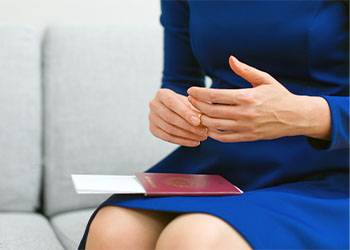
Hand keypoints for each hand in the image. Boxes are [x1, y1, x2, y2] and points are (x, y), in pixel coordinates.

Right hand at [149, 88, 207, 146]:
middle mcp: (153, 104)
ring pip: (169, 129)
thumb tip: (204, 117)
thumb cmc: (186, 104)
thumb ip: (196, 106)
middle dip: (189, 126)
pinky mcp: (153, 129)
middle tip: (204, 132)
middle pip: (170, 118)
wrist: (175, 109)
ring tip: (202, 137)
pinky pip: (167, 138)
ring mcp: (151, 118)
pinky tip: (194, 142)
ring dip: (187, 135)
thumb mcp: (191, 101)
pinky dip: (182, 141)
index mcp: (161, 93)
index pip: (172, 103)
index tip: (198, 121)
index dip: (185, 113)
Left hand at [187, 56, 330, 142]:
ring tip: (196, 112)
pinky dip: (212, 134)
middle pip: (211, 111)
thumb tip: (230, 58)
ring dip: (201, 119)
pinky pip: (224, 138)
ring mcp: (245, 127)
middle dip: (196, 105)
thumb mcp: (264, 79)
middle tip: (190, 100)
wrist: (296, 116)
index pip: (215, 96)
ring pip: (214, 126)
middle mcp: (244, 113)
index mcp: (246, 97)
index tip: (190, 91)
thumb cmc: (279, 95)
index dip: (198, 93)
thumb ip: (245, 70)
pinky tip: (208, 127)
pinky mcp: (247, 137)